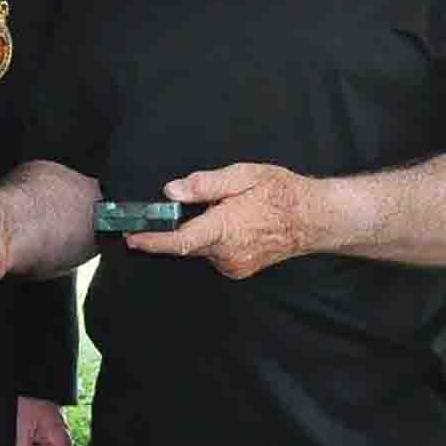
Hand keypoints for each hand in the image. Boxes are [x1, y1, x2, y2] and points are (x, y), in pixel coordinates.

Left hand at [126, 162, 326, 279]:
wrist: (313, 219)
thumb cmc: (282, 193)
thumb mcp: (243, 176)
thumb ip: (205, 184)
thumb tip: (172, 191)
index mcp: (225, 229)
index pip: (178, 241)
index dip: (151, 241)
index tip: (131, 237)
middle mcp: (227, 254)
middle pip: (186, 244)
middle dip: (178, 227)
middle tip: (190, 206)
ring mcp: (234, 265)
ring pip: (200, 248)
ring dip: (200, 231)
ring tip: (227, 210)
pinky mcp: (239, 269)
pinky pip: (214, 253)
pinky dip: (213, 239)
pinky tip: (232, 223)